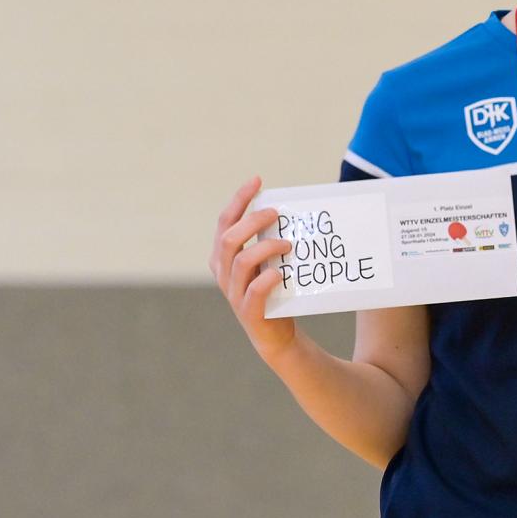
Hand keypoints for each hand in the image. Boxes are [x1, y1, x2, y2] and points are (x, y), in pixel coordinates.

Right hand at [209, 175, 299, 367]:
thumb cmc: (274, 292)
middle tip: (276, 213)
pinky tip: (281, 273)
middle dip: (252, 221)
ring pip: (240, 262)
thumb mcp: (268, 262)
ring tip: (287, 243)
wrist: (277, 336)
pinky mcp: (249, 312)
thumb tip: (292, 210)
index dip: (238, 200)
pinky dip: (267, 279)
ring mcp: (234, 294)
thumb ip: (270, 240)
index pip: (225, 222)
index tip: (257, 181)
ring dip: (265, 247)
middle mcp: (224, 273)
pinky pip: (254, 291)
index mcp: (224, 257)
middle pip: (229, 238)